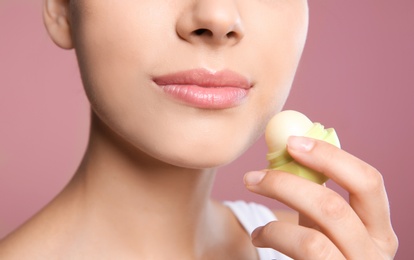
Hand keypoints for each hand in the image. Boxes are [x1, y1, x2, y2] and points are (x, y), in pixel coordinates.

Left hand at [244, 136, 397, 258]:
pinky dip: (272, 238)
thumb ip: (319, 192)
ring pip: (312, 240)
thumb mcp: (328, 223)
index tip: (291, 142)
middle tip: (253, 176)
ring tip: (254, 213)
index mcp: (379, 230)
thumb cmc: (322, 251)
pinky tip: (258, 236)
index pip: (368, 182)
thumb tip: (289, 146)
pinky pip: (300, 255)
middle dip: (287, 185)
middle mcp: (374, 255)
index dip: (330, 157)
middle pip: (333, 208)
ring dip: (272, 222)